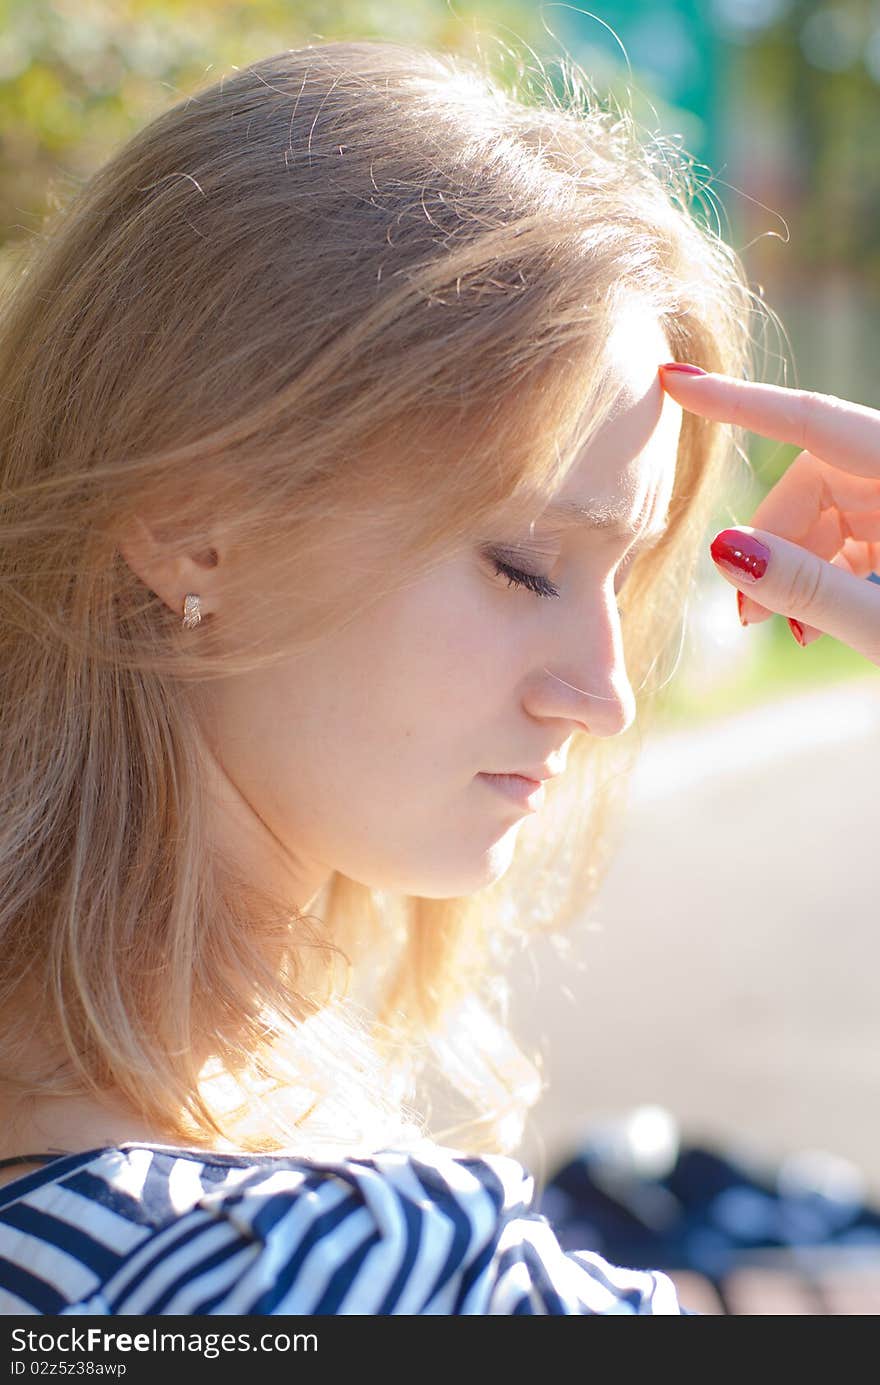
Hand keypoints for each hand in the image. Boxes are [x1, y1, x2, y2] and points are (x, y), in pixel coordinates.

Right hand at [658, 365, 879, 664]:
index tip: (677, 382)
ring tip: (784, 631)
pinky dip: (826, 572)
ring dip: (794, 564)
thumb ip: (803, 587)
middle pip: (816, 476)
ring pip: (830, 508)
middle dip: (771, 538)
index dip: (739, 404)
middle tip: (746, 613)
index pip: (814, 422)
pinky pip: (855, 532)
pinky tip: (815, 624)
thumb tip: (721, 547)